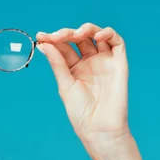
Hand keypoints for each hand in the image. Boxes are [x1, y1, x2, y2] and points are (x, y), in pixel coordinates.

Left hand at [36, 24, 130, 155]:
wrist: (99, 129)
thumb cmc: (81, 113)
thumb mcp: (65, 85)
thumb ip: (57, 63)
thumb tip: (43, 44)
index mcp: (73, 68)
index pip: (63, 47)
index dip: (52, 39)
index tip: (41, 35)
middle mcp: (89, 62)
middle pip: (78, 39)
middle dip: (66, 34)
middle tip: (55, 36)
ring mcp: (104, 61)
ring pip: (96, 35)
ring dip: (85, 30)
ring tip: (74, 35)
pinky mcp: (119, 63)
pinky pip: (116, 42)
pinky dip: (107, 33)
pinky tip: (96, 36)